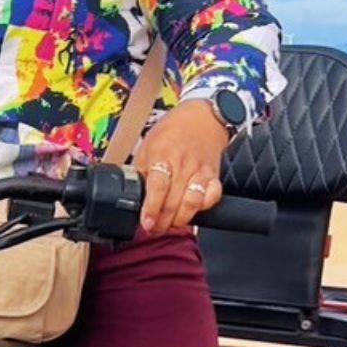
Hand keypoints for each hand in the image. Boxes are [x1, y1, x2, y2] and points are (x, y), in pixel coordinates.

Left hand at [137, 99, 227, 236]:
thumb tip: (131, 195)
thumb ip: (141, 171)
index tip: (146, 222)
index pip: (158, 187)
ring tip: (171, 223)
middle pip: (173, 201)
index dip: (151, 208)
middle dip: (162, 222)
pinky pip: (212, 197)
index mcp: (162, 155)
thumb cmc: (172, 131)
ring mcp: (200, 171)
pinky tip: (193, 210)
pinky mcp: (214, 176)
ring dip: (181, 220)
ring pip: (193, 203)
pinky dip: (203, 208)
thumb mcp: (148, 146)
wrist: (203, 117)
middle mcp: (183, 164)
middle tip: (154, 228)